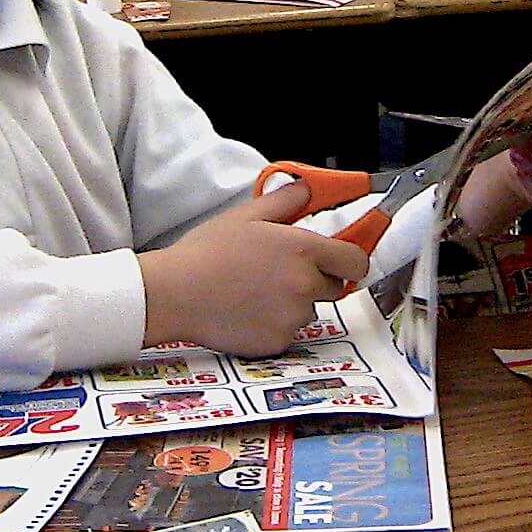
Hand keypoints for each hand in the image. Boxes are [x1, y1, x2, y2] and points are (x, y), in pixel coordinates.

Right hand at [139, 183, 372, 354]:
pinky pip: (288, 332)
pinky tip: (247, 311)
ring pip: (308, 311)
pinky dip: (274, 324)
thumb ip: (286, 200)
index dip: (348, 261)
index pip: (355, 262)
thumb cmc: (206, 253)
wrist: (175, 294)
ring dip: (293, 304)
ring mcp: (293, 317)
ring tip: (255, 292)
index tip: (338, 262)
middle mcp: (305, 285)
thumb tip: (307, 189)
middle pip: (333, 287)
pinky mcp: (278, 342)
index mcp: (303, 250)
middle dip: (315, 280)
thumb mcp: (247, 215)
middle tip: (278, 273)